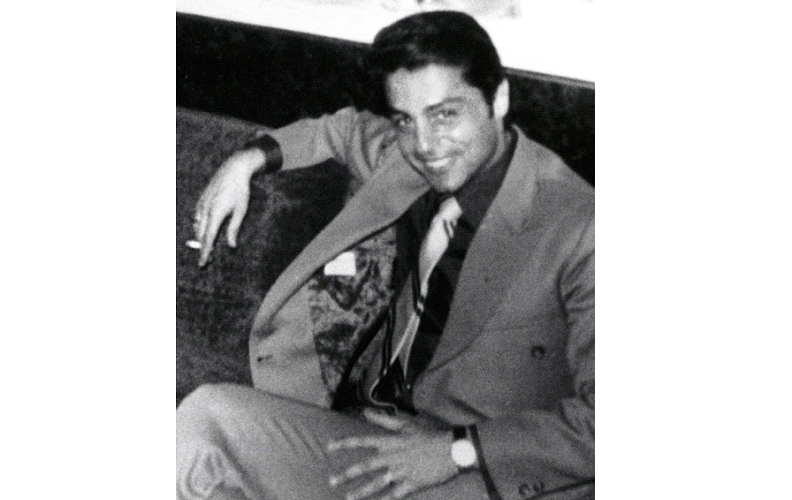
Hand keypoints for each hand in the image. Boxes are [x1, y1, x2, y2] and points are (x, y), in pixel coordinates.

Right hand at [193, 149, 263, 265]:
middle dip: (203, 248)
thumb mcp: (241, 211)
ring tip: (208, 247)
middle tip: (208, 260)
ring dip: (201, 238)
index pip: (208, 238)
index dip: (205, 252)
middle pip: (201, 234)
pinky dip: (200, 226)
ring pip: (198, 226)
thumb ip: (234, 229)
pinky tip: (203, 231)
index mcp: (216, 214)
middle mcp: (206, 209)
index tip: (202, 263)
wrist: (234, 169)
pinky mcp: (202, 199)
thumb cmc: (240, 191)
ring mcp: (202, 203)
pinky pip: (197, 217)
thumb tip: (232, 246)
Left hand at [328, 426, 456, 499]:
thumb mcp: (408, 423)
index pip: (363, 441)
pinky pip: (394, 495)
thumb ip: (385, 419)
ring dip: (361, 492)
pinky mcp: (411, 485)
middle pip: (365, 466)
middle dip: (347, 474)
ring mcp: (401, 472)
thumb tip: (366, 412)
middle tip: (332, 480)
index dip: (345, 443)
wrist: (453, 449)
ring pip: (376, 484)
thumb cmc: (431, 434)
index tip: (329, 447)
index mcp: (391, 441)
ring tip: (348, 498)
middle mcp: (393, 457)